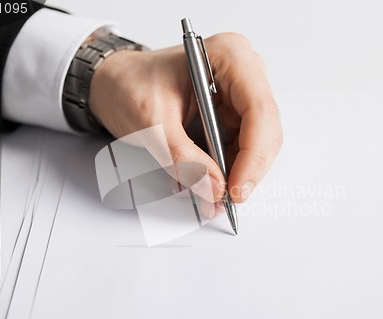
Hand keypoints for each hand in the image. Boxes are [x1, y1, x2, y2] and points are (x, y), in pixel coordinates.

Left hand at [89, 33, 281, 203]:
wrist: (118, 83)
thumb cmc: (130, 84)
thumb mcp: (150, 122)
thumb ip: (182, 158)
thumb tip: (213, 188)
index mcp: (229, 57)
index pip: (259, 110)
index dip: (253, 155)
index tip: (236, 188)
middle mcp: (243, 73)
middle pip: (264, 131)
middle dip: (246, 169)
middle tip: (224, 198)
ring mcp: (240, 96)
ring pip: (256, 145)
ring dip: (235, 174)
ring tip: (209, 193)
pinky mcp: (233, 115)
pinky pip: (241, 150)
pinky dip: (226, 170)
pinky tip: (206, 180)